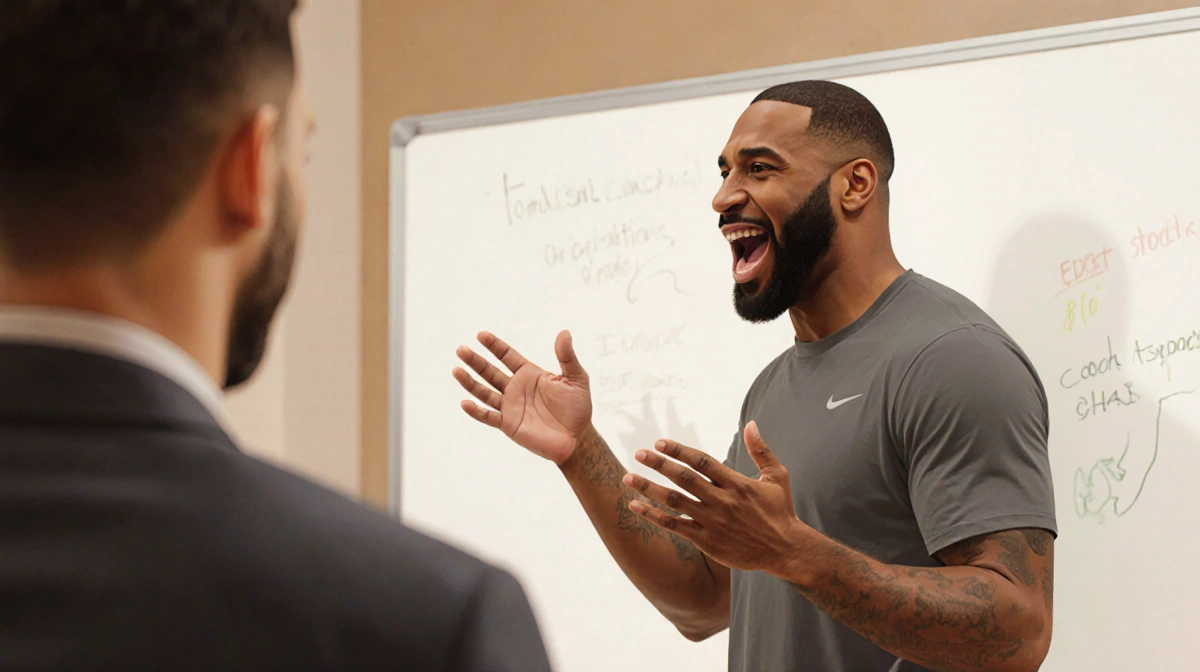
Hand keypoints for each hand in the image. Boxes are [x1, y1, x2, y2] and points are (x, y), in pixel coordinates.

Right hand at [453, 330, 592, 464]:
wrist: (577, 438)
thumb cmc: (578, 408)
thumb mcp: (577, 378)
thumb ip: (567, 357)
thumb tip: (564, 332)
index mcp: (529, 374)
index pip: (507, 356)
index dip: (494, 346)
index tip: (481, 335)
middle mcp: (516, 388)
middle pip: (490, 371)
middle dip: (475, 361)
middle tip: (461, 349)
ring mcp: (510, 406)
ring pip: (484, 392)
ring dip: (470, 382)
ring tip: (456, 370)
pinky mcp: (509, 425)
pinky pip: (489, 417)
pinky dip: (476, 411)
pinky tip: (465, 403)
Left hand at [621, 421, 803, 572]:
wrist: (785, 550)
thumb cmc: (780, 511)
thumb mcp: (777, 477)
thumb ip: (761, 450)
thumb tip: (751, 423)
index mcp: (737, 484)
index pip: (702, 462)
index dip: (679, 451)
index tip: (659, 443)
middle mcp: (722, 501)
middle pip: (684, 479)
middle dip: (659, 465)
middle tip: (638, 454)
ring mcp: (713, 522)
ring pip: (675, 502)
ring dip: (649, 489)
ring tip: (628, 478)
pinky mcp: (706, 541)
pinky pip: (675, 526)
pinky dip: (654, 516)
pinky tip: (636, 506)